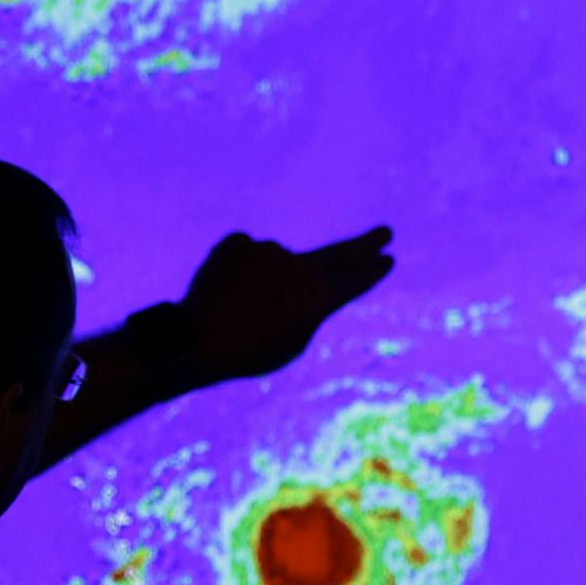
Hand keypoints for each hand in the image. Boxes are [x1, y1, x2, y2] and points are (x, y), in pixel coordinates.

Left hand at [177, 225, 394, 385]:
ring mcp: (267, 250)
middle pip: (338, 253)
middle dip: (364, 244)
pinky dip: (238, 271)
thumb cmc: (249, 352)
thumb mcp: (291, 341)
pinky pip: (244, 255)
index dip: (372, 270)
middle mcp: (299, 267)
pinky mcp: (237, 242)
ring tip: (241, 311)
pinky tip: (224, 292)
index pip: (355, 279)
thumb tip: (300, 272)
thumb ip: (306, 307)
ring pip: (273, 263)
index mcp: (319, 297)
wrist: (198, 338)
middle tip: (385, 232)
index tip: (387, 258)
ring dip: (262, 284)